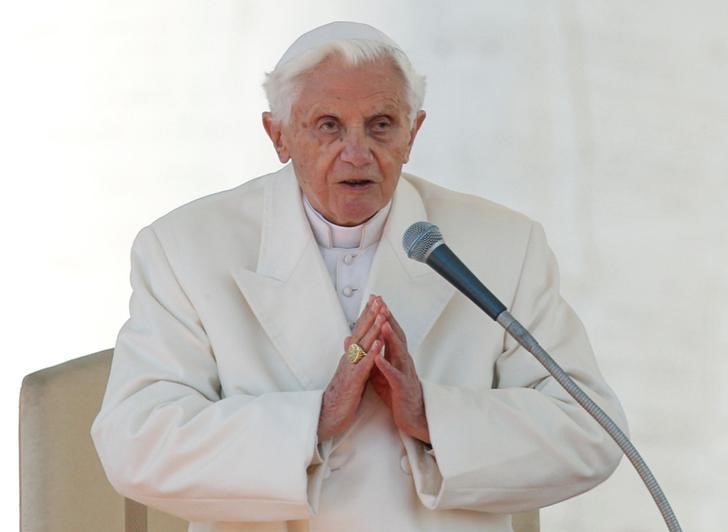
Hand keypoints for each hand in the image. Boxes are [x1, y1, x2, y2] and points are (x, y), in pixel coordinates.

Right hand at [318, 296, 384, 440]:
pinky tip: (378, 344)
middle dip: (370, 316)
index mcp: (349, 357)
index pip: (359, 332)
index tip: (375, 301)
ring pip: (362, 345)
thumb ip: (351, 356)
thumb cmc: (340, 395)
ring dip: (372, 329)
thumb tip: (351, 340)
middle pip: (360, 333)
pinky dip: (371, 354)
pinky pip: (363, 366)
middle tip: (378, 300)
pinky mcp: (352, 382)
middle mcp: (349, 359)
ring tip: (381, 315)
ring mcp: (350, 369)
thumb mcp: (347, 372)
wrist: (327, 416)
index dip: (367, 316)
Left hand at [370, 302, 430, 443]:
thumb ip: (370, 354)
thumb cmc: (396, 392)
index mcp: (396, 355)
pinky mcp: (401, 387)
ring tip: (383, 324)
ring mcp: (403, 372)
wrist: (411, 415)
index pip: (389, 330)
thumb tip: (353, 340)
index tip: (375, 299)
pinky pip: (394, 375)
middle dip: (388, 318)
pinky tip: (379, 358)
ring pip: (398, 351)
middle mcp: (402, 360)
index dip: (382, 314)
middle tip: (381, 303)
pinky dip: (386, 366)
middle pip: (396, 334)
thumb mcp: (379, 370)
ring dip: (390, 337)